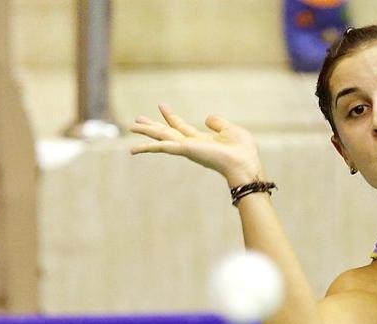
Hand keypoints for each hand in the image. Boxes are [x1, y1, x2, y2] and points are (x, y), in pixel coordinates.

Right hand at [129, 103, 264, 185]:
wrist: (245, 164)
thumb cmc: (243, 151)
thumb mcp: (231, 130)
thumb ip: (218, 123)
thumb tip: (207, 119)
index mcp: (202, 140)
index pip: (182, 127)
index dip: (171, 116)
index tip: (161, 105)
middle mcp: (192, 145)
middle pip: (167, 132)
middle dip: (153, 126)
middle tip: (137, 119)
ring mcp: (187, 148)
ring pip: (161, 138)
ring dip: (147, 132)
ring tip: (132, 126)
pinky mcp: (185, 151)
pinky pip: (163, 147)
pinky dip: (147, 148)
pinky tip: (133, 149)